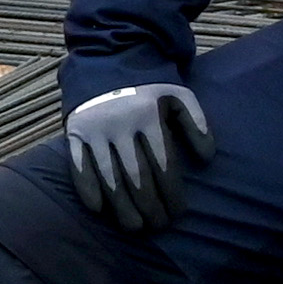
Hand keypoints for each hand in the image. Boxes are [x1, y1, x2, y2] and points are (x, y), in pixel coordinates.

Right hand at [60, 81, 213, 235]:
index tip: (178, 213)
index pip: (163, 165)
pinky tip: (99, 209)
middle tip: (158, 226)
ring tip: (134, 227)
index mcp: (149, 117)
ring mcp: (95, 130)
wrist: (107, 56)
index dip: (172, 193)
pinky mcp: (75, 132)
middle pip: (137, 177)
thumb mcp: (179, 95)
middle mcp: (121, 125)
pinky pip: (79, 166)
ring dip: (122, 206)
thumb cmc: (149, 83)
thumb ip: (196, 124)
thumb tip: (207, 158)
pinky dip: (87, 188)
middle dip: (150, 206)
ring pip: (110, 176)